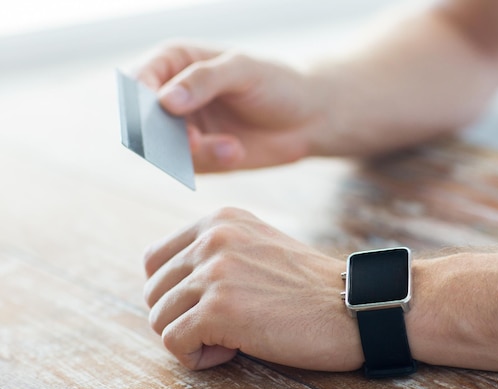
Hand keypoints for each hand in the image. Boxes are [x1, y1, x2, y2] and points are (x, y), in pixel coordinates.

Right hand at [135, 43, 330, 172]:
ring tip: (232, 147)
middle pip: (144, 120)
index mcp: (175, 62)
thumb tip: (164, 100)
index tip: (163, 112)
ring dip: (197, 152)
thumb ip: (204, 80)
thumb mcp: (244, 70)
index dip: (142, 99)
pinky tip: (237, 150)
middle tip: (196, 141)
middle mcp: (172, 95)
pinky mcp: (200, 155)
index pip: (139, 80)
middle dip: (167, 135)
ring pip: (165, 149)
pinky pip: (190, 166)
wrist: (307, 118)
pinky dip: (213, 161)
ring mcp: (185, 127)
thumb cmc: (277, 83)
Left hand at [143, 207, 362, 370]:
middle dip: (181, 317)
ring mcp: (215, 272)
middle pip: (154, 291)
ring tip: (232, 338)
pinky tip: (233, 351)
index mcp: (221, 219)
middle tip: (223, 326)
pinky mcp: (219, 308)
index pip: (155, 258)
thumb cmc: (310, 288)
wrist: (355, 307)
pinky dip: (197, 357)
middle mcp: (213, 238)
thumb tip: (168, 285)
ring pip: (159, 318)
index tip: (207, 306)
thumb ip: (216, 253)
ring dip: (190, 338)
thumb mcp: (259, 247)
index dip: (173, 292)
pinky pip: (174, 342)